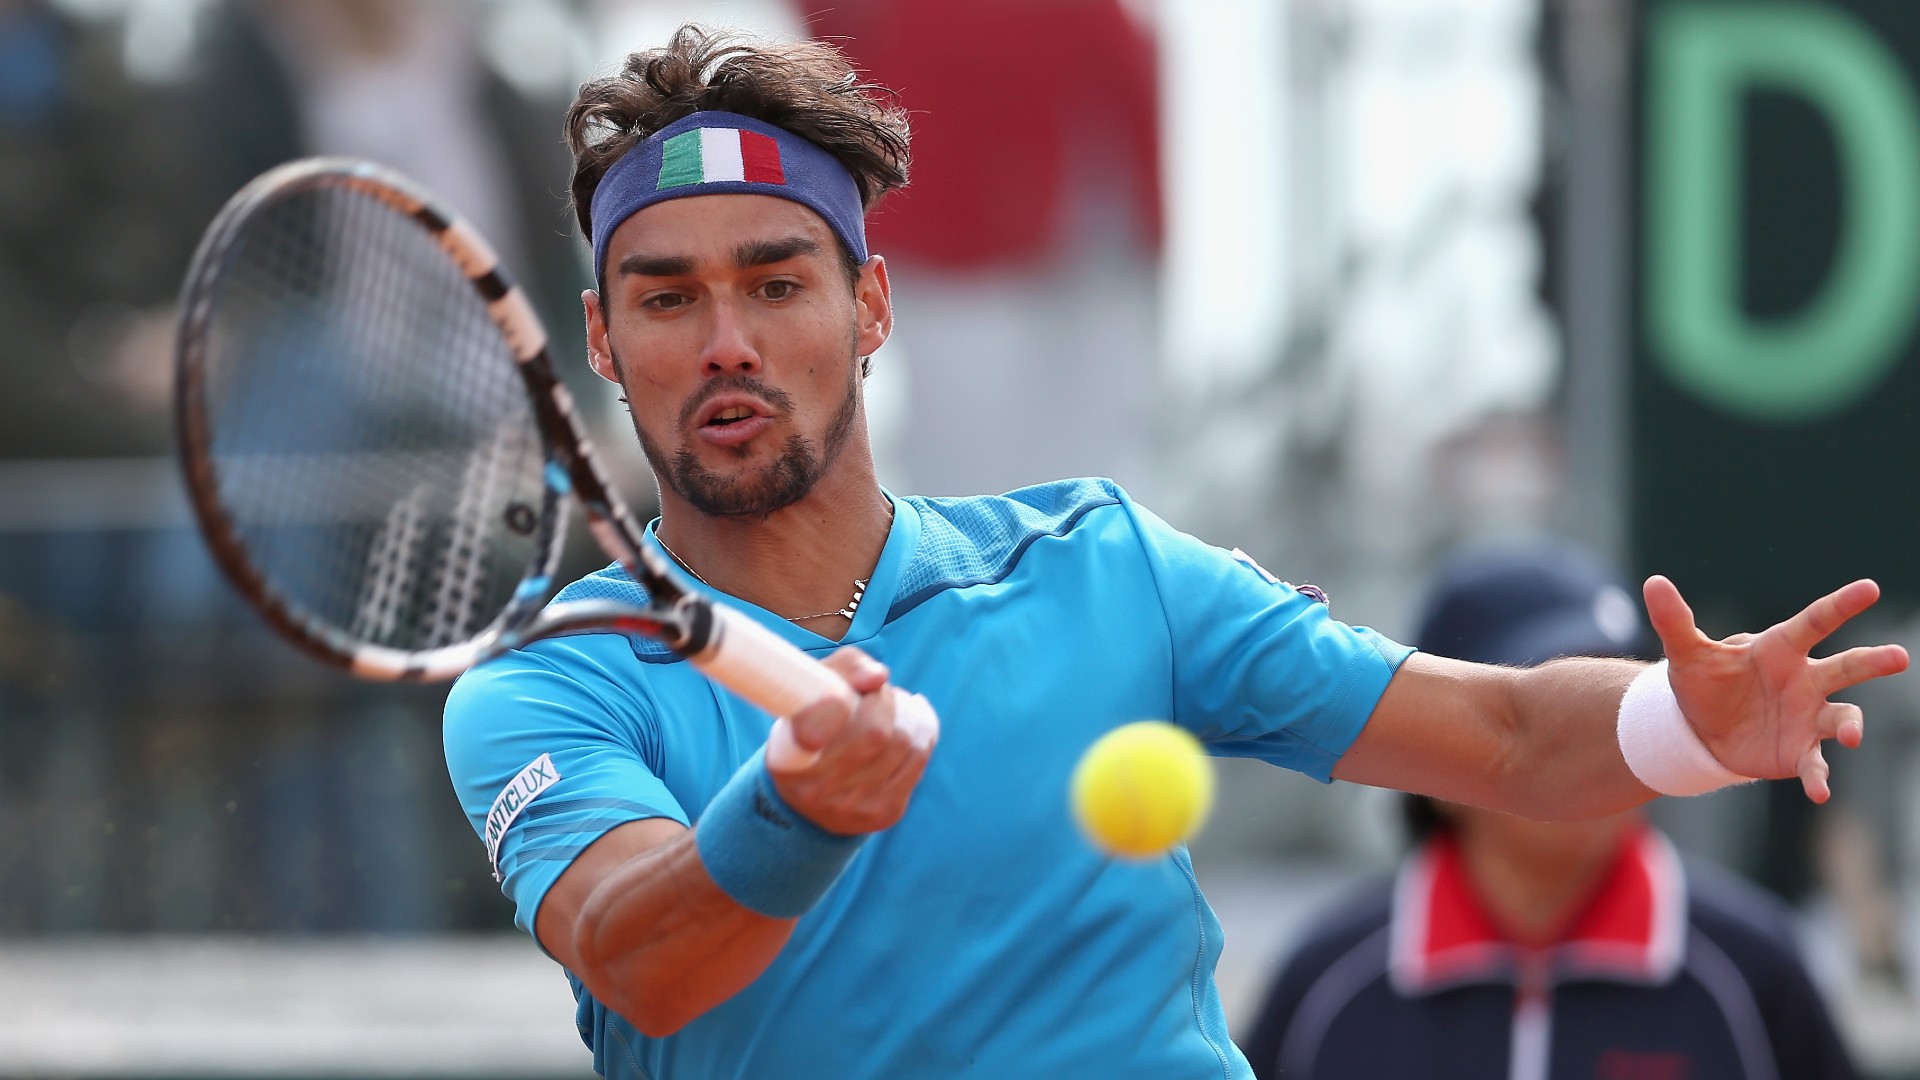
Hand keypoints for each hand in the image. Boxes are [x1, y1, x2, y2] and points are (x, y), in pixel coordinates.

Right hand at [765, 647, 935, 834]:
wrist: (815, 794)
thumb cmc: (816, 724)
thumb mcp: (814, 690)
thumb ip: (845, 668)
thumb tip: (878, 677)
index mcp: (786, 759)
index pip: (815, 729)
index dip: (834, 707)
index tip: (845, 693)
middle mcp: (815, 790)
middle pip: (875, 732)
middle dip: (885, 701)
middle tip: (878, 692)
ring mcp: (851, 807)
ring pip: (904, 745)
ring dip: (908, 716)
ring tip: (897, 706)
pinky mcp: (884, 814)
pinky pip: (919, 761)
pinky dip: (922, 734)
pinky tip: (913, 725)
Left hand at [1646, 576, 1908, 802]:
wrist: (1698, 730)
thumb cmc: (1703, 682)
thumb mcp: (1686, 654)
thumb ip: (1675, 621)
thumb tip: (1654, 582)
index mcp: (1781, 649)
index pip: (1815, 621)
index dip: (1841, 604)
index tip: (1870, 588)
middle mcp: (1805, 680)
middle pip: (1846, 667)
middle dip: (1873, 663)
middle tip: (1899, 657)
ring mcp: (1809, 717)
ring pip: (1843, 717)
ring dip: (1851, 726)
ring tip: (1851, 736)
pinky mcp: (1800, 751)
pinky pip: (1816, 764)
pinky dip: (1819, 777)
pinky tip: (1820, 792)